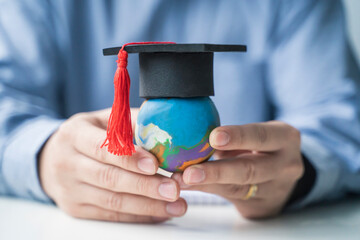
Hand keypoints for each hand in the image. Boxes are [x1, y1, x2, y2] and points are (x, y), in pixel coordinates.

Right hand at [39, 108, 186, 222]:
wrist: (51, 159)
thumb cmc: (87, 135)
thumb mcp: (103, 120)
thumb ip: (131, 122)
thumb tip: (164, 128)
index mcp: (74, 135)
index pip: (103, 148)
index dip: (129, 158)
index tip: (154, 164)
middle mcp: (68, 163)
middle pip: (109, 178)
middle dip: (145, 186)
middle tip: (173, 189)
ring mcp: (70, 190)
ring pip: (112, 202)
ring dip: (147, 205)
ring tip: (175, 205)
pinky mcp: (76, 209)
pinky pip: (111, 215)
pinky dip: (139, 215)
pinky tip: (160, 212)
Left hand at [172, 121, 303, 218]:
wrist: (283, 176)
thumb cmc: (260, 147)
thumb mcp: (255, 136)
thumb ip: (230, 138)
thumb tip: (190, 132)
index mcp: (284, 138)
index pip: (261, 136)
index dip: (237, 137)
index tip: (213, 137)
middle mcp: (286, 165)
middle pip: (250, 169)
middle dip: (217, 171)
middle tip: (189, 172)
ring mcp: (276, 189)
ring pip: (238, 188)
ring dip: (207, 184)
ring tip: (181, 181)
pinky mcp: (262, 206)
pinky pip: (232, 197)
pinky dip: (208, 190)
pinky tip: (189, 186)